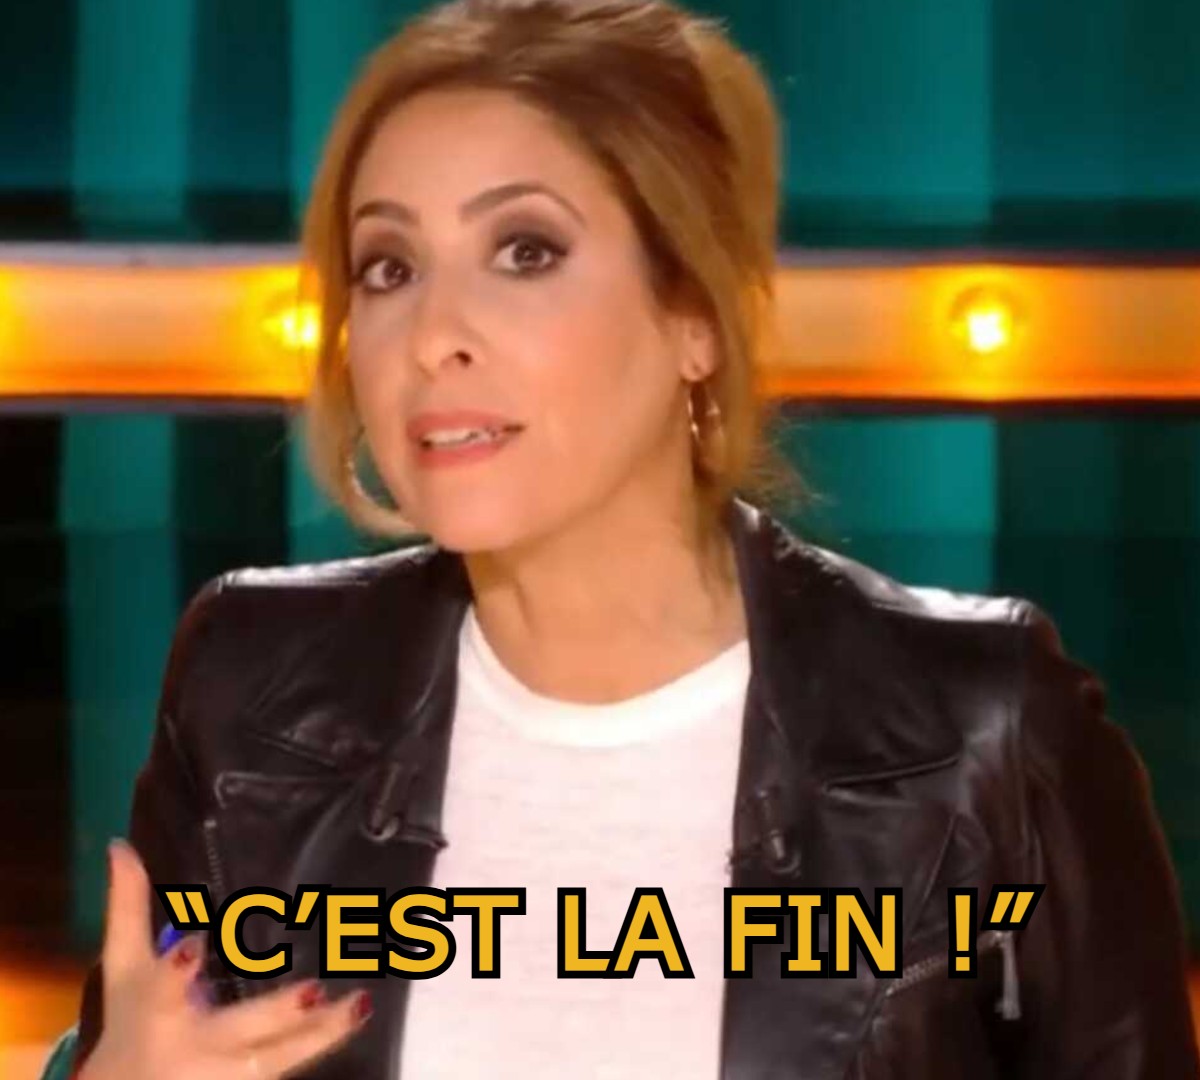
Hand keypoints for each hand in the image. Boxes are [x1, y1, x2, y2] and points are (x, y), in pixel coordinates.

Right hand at [78, 839, 370, 1078]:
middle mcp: (193, 1047)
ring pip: (278, 1058)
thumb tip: (120, 845)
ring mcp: (224, 1076)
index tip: (195, 945)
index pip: (163, 991)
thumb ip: (127, 906)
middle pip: (238, 1031)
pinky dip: (320, 1045)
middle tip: (314, 989)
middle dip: (275, 1014)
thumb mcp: (124, 965)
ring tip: (358, 1003)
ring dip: (319, 1034)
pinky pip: (286, 1070)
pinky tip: (358, 1016)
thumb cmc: (130, 1018)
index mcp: (158, 1010)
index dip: (176, 971)